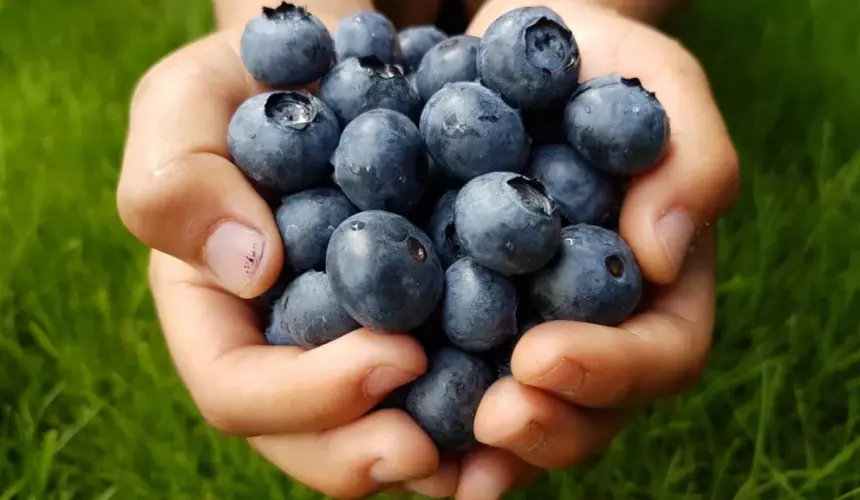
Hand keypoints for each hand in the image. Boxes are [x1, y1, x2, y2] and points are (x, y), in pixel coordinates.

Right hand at [116, 27, 454, 498]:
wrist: (340, 73)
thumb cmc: (255, 83)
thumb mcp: (188, 102)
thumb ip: (179, 182)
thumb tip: (248, 269)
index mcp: (217, 313)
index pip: (238, 390)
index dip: (308, 397)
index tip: (397, 356)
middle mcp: (283, 350)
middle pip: (308, 441)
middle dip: (368, 454)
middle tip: (438, 451)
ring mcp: (349, 348)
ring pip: (378, 436)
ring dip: (435, 461)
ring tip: (496, 454)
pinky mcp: (417, 329)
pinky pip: (443, 391)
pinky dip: (482, 410)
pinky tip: (531, 404)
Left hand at [448, 0, 739, 495]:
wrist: (506, 55)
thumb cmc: (593, 61)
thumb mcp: (655, 82)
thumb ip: (688, 158)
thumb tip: (660, 254)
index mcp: (654, 285)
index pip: (660, 354)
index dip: (610, 371)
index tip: (542, 357)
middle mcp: (591, 325)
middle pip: (588, 411)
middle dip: (545, 426)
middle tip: (492, 420)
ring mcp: (522, 329)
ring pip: (515, 414)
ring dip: (477, 446)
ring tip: (426, 452)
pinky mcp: (453, 317)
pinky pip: (441, 375)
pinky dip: (413, 406)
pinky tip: (371, 411)